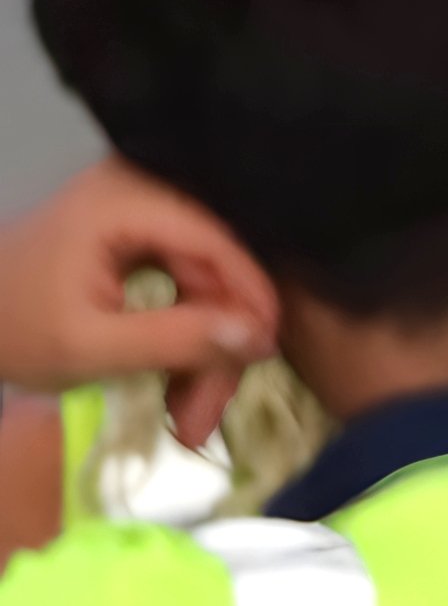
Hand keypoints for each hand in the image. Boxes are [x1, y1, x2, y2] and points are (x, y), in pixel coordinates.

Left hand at [0, 158, 276, 446]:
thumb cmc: (10, 329)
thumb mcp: (86, 347)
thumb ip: (173, 340)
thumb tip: (261, 339)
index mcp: (129, 199)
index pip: (218, 242)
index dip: (250, 299)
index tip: (264, 357)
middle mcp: (146, 187)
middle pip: (215, 267)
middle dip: (218, 344)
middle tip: (204, 418)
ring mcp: (143, 209)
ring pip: (205, 281)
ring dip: (203, 349)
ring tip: (187, 418)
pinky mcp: (138, 233)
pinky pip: (184, 281)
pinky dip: (183, 332)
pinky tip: (178, 382)